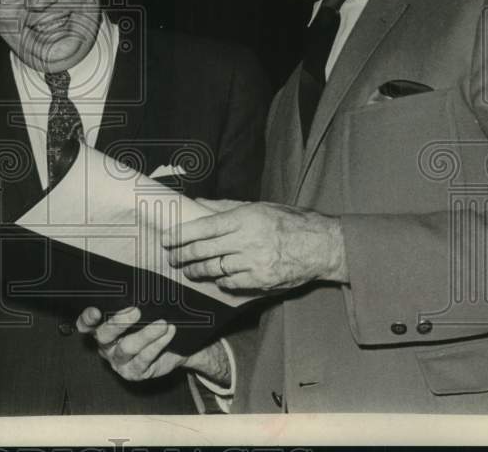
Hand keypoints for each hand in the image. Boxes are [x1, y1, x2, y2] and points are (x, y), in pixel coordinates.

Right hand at [75, 306, 229, 384]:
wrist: (173, 349)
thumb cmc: (150, 324)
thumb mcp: (140, 311)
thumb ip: (131, 301)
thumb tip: (137, 283)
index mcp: (101, 328)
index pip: (86, 324)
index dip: (87, 319)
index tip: (96, 311)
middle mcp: (106, 346)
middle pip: (104, 335)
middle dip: (119, 322)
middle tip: (136, 311)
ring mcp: (119, 361)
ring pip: (127, 347)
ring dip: (146, 334)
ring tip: (162, 324)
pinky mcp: (134, 372)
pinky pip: (144, 358)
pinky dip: (158, 344)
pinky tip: (169, 332)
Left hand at [163, 200, 347, 289]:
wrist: (321, 246)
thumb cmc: (289, 221)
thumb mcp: (258, 206)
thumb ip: (225, 206)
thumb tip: (198, 204)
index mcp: (243, 218)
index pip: (202, 227)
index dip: (180, 235)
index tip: (166, 239)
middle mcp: (246, 241)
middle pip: (203, 251)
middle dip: (182, 256)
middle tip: (172, 258)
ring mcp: (253, 263)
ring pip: (213, 270)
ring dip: (196, 271)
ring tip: (188, 270)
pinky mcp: (260, 282)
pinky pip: (230, 283)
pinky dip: (220, 281)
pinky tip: (215, 278)